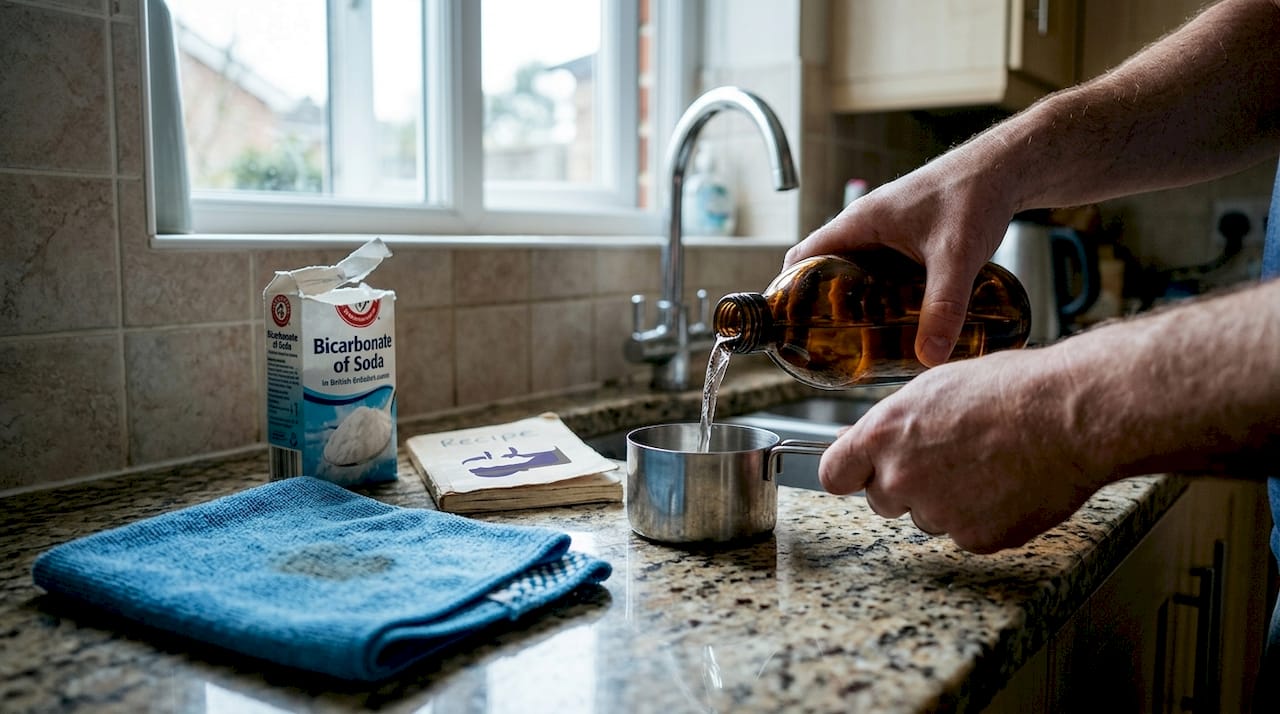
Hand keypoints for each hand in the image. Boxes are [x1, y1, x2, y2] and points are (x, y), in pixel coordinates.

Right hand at [785, 151, 1017, 366]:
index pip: (802, 256)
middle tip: (825, 342)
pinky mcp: (906, 237)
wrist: (1005, 170)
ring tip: (855, 338)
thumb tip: (929, 355)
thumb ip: (944, 307)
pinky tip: (892, 316)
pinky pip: (877, 268)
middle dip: (821, 305)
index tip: (787, 323)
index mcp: (859, 223)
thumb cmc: (975, 195)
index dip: (788, 289)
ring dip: (850, 300)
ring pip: (853, 270)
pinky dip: (875, 292)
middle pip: (825, 268)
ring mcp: (885, 230)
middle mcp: (865, 225)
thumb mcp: (955, 257)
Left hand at [818, 347, 1112, 552]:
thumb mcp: (935, 389)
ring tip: (988, 466)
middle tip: (947, 460)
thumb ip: (892, 424)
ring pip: (926, 518)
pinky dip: (984, 518)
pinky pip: (966, 534)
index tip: (862, 472)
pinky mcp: (975, 538)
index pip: (834, 474)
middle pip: (881, 500)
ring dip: (947, 502)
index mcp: (884, 434)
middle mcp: (901, 477)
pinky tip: (1007, 487)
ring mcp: (937, 512)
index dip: (852, 473)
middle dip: (905, 486)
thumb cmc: (1011, 390)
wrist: (1071, 416)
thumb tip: (866, 441)